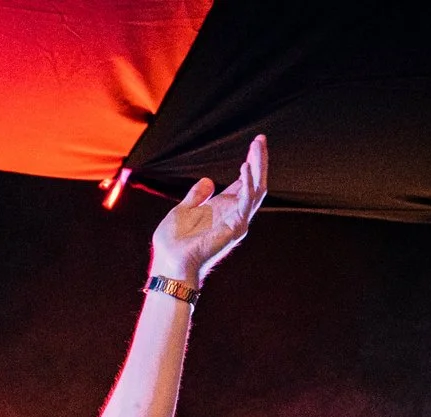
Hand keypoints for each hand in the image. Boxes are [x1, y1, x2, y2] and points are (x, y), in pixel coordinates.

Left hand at [151, 133, 266, 283]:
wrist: (169, 264)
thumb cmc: (173, 244)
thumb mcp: (182, 210)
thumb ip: (196, 196)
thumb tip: (208, 181)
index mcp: (221, 208)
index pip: (243, 182)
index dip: (250, 163)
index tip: (255, 144)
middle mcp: (233, 214)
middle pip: (254, 183)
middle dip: (259, 161)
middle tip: (261, 139)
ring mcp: (236, 221)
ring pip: (257, 190)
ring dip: (258, 167)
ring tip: (257, 147)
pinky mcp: (235, 228)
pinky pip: (247, 203)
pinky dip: (247, 184)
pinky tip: (245, 168)